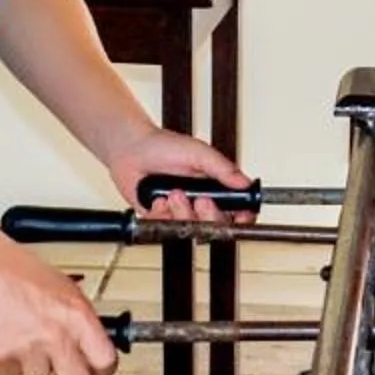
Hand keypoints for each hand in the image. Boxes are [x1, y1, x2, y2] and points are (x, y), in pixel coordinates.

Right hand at [0, 236, 121, 374]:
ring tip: (27, 345)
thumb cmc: (16, 269)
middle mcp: (56, 337)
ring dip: (37, 369)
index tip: (95, 367)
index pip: (106, 362)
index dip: (101, 367)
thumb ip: (78, 318)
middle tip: (65, 369)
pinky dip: (10, 364)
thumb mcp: (63, 287)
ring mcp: (27, 350)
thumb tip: (90, 341)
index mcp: (77, 316)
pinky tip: (6, 342)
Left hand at [105, 126, 253, 223]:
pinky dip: (161, 215)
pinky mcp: (161, 218)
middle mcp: (200, 201)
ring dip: (181, 213)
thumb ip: (223, 169)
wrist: (130, 149)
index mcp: (215, 187)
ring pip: (191, 229)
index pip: (238, 210)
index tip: (241, 217)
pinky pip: (166, 229)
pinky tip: (158, 200)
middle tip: (199, 199)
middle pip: (216, 225)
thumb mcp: (199, 153)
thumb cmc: (162, 146)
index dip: (242, 218)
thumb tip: (245, 183)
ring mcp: (181, 211)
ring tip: (172, 194)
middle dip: (207, 215)